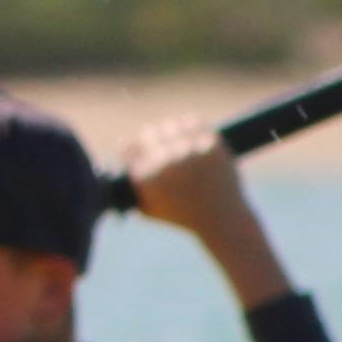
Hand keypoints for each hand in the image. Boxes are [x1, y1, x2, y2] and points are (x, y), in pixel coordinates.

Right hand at [118, 118, 293, 304]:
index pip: (126, 148)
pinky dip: (190, 126)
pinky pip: (193, 122)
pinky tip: (191, 134)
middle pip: (147, 132)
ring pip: (170, 124)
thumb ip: (131, 190)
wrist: (222, 220)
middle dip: (151, 139)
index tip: (137, 150)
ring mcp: (187, 151)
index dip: (130, 147)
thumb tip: (118, 163)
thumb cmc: (184, 217)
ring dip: (171, 131)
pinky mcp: (209, 145)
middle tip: (160, 145)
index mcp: (146, 178)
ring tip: (177, 140)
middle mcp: (164, 162)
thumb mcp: (150, 209)